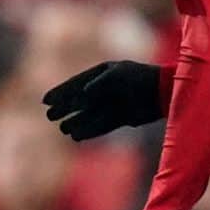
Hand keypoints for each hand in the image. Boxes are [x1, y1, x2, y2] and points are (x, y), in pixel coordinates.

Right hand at [42, 60, 163, 141]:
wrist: (164, 92)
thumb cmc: (140, 78)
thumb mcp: (117, 75)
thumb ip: (98, 83)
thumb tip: (82, 93)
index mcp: (104, 73)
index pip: (76, 83)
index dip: (61, 92)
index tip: (45, 100)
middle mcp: (107, 89)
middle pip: (80, 100)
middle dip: (65, 107)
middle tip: (49, 116)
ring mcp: (115, 103)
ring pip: (89, 114)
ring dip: (76, 120)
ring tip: (62, 128)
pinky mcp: (123, 117)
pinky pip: (102, 125)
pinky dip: (90, 130)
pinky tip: (77, 136)